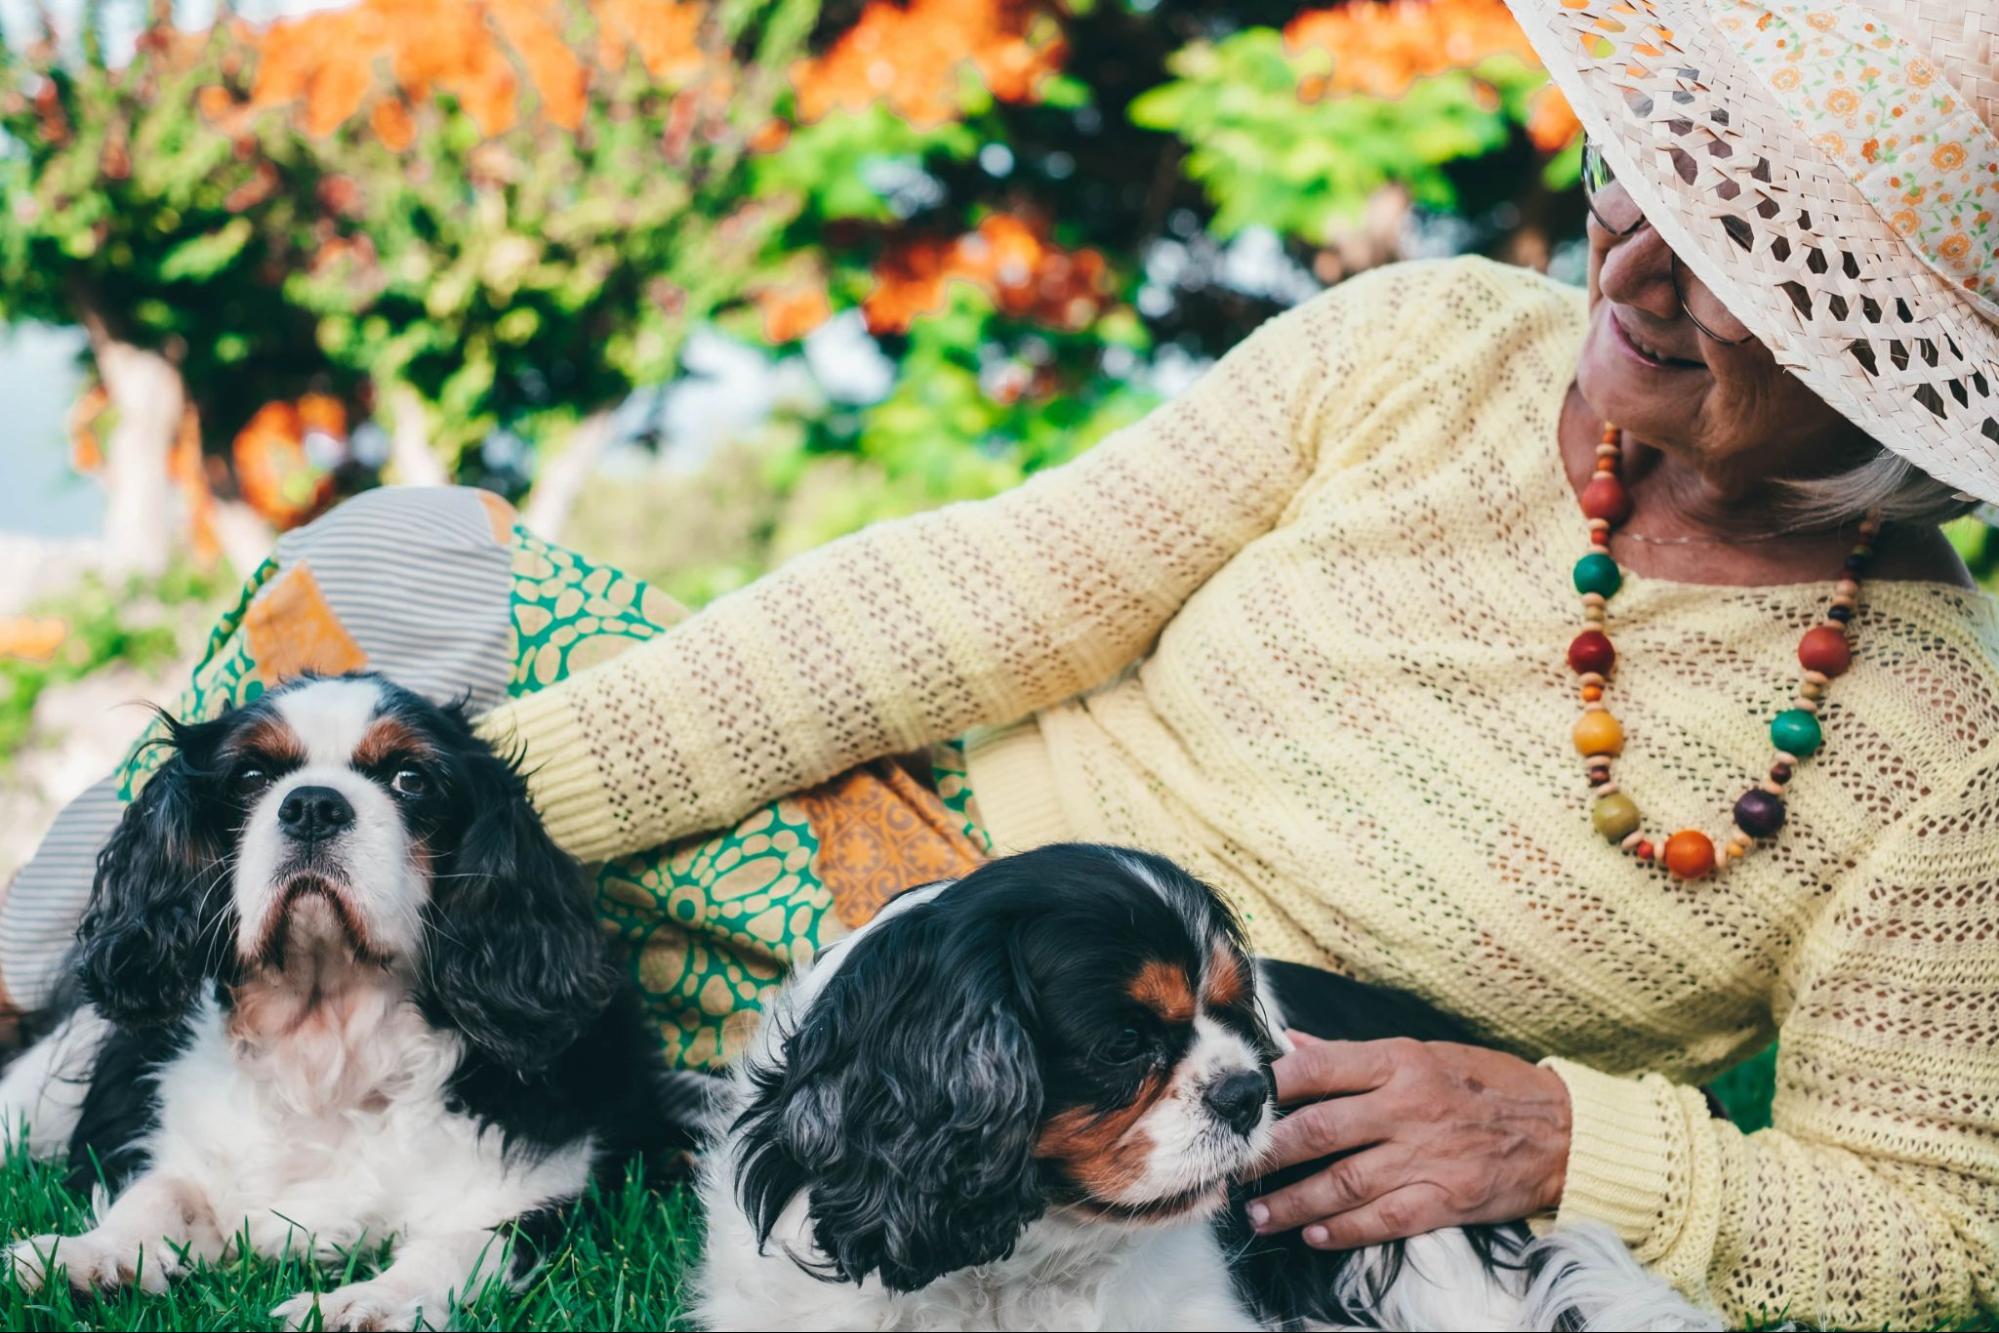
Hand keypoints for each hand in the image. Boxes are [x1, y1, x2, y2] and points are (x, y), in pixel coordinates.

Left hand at [1244, 1032, 1571, 1248]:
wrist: (1563, 1130)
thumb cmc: (1486, 1085)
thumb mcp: (1423, 1053)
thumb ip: (1353, 1057)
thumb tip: (1292, 1044)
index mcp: (1399, 1061)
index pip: (1318, 1069)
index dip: (1271, 1088)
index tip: (1237, 1105)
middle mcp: (1408, 1106)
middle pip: (1319, 1131)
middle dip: (1268, 1154)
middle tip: (1232, 1168)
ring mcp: (1426, 1156)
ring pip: (1342, 1182)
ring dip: (1294, 1202)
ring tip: (1259, 1213)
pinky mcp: (1446, 1199)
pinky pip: (1383, 1219)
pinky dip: (1343, 1230)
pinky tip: (1314, 1234)